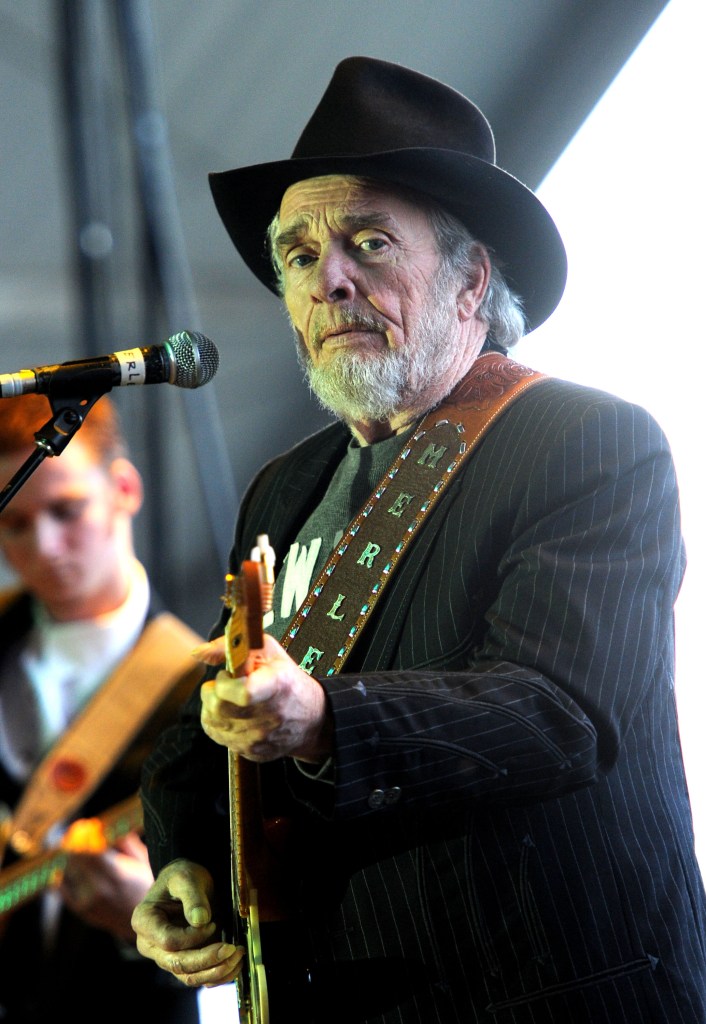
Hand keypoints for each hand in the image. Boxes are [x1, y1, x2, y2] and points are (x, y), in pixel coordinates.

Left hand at [60, 830, 152, 942]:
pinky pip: (60, 886)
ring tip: (71, 847)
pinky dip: (61, 872)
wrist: (140, 921)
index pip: (89, 850)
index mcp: (117, 874)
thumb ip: (124, 840)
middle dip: (71, 842)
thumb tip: (105, 825)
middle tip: (73, 832)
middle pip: (72, 859)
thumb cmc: (145, 885)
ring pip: (64, 870)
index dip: (83, 835)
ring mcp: (86, 901)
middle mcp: (98, 889)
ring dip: (66, 856)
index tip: (83, 825)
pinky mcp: (79, 909)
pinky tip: (67, 865)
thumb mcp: (141, 859)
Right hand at [131, 858, 242, 987]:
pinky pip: (198, 977)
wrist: (187, 884)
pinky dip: (218, 975)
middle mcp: (151, 945)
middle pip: (177, 964)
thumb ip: (192, 897)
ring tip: (237, 956)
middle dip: (208, 960)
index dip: (193, 937)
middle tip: (233, 949)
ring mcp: (166, 957)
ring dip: (215, 971)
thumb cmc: (182, 877)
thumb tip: (200, 921)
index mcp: (145, 921)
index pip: (168, 941)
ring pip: (188, 977)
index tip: (213, 924)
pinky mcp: (182, 962)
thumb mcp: (186, 878)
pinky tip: (235, 964)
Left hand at [198, 633, 331, 762]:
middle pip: (219, 706)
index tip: (229, 674)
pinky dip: (218, 721)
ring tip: (232, 698)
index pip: (243, 693)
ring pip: (212, 720)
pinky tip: (233, 713)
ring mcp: (259, 738)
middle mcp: (269, 716)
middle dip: (214, 690)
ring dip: (214, 705)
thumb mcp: (267, 650)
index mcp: (277, 685)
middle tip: (228, 683)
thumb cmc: (287, 679)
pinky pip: (217, 735)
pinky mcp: (251, 751)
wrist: (311, 718)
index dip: (226, 682)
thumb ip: (229, 645)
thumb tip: (198, 653)